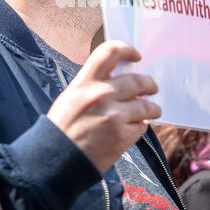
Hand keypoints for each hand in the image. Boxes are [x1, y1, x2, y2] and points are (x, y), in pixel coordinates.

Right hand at [47, 40, 160, 173]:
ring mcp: (114, 116)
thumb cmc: (63, 127)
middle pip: (138, 80)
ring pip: (145, 106)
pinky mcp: (122, 136)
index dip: (127, 49)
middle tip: (152, 87)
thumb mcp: (73, 96)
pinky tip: (133, 128)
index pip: (110, 52)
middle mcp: (101, 95)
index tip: (136, 55)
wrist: (57, 160)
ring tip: (152, 110)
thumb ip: (95, 84)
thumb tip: (120, 78)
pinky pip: (141, 127)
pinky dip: (140, 127)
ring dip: (151, 108)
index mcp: (86, 82)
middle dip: (149, 84)